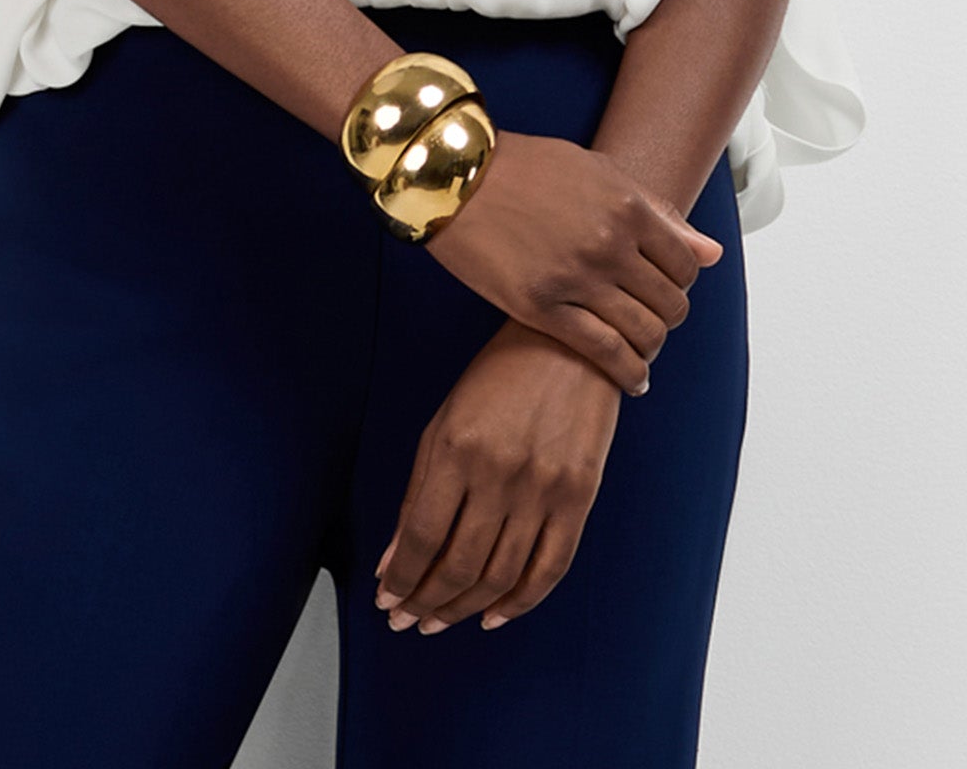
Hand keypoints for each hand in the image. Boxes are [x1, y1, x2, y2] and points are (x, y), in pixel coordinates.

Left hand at [372, 319, 621, 633]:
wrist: (570, 344)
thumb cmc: (498, 378)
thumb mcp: (445, 421)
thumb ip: (418, 490)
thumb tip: (393, 558)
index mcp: (457, 447)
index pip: (420, 536)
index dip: (401, 578)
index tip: (386, 600)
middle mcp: (500, 472)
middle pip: (459, 565)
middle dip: (427, 602)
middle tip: (409, 620)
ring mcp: (543, 487)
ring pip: (500, 576)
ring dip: (464, 609)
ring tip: (441, 620)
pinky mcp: (580, 497)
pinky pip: (550, 568)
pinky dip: (520, 603)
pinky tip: (494, 616)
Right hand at [421, 130, 722, 393]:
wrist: (455, 175)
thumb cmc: (524, 166)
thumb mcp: (598, 171)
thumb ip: (656, 212)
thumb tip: (711, 252)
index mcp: (627, 206)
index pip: (686, 265)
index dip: (682, 283)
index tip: (666, 289)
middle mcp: (610, 244)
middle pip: (670, 304)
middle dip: (667, 318)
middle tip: (652, 322)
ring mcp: (577, 278)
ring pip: (644, 333)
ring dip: (649, 348)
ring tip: (639, 351)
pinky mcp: (542, 307)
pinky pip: (604, 352)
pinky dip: (627, 373)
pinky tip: (630, 379)